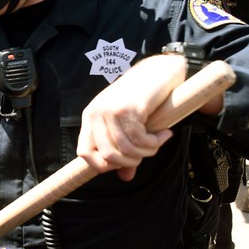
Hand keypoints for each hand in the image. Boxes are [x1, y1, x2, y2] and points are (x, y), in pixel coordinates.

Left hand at [77, 55, 184, 180]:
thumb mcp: (129, 125)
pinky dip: (155, 143)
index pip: (84, 152)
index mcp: (90, 116)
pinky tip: (164, 134)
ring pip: (126, 149)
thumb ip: (125, 151)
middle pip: (107, 155)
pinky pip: (140, 139)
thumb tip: (126, 177)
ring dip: (146, 152)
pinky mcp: (130, 107)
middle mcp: (96, 112)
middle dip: (130, 161)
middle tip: (146, 153)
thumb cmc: (143, 98)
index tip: (122, 163)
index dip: (101, 166)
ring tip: (157, 142)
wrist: (160, 70)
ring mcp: (111, 109)